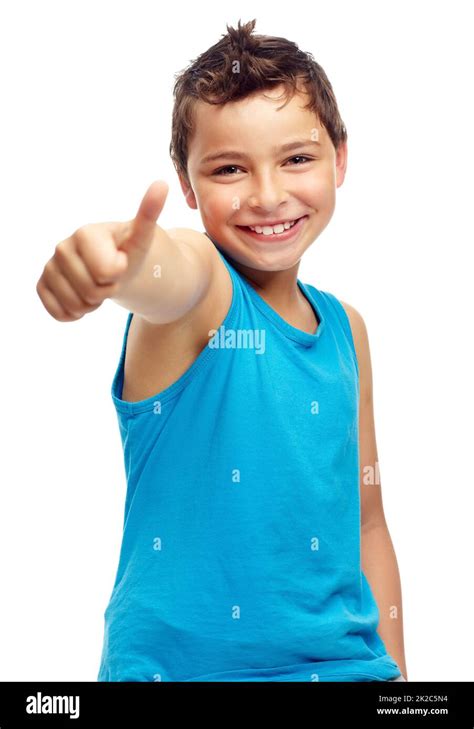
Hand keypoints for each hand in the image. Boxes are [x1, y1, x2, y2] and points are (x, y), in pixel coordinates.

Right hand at [36, 180, 168, 320]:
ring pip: (75, 305)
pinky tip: (82, 297)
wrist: (114, 267)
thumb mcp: (141, 238)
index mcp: (85, 233)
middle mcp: (62, 247)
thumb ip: (148, 214)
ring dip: (92, 304)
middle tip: (110, 277)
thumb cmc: (128, 252)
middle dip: (107, 291)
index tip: (120, 263)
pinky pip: (59, 313)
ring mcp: (50, 266)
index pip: (106, 272)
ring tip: (98, 285)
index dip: (118, 275)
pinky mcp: (43, 285)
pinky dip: (75, 314)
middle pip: (91, 291)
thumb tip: (162, 183)